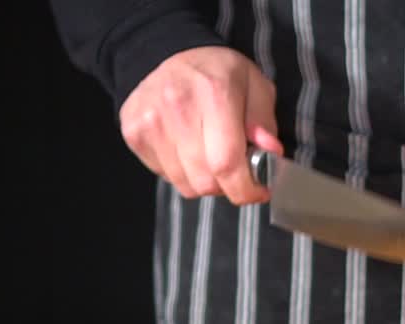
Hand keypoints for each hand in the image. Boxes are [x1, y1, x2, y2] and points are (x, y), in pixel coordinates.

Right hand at [119, 46, 283, 204]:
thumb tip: (270, 152)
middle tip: (234, 170)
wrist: (164, 52)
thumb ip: (264, 121)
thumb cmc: (215, 71)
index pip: (226, 164)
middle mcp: (178, 109)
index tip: (257, 191)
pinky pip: (164, 176)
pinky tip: (186, 148)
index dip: (245, 189)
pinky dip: (181, 172)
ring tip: (209, 156)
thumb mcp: (254, 84)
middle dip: (227, 186)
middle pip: (205, 181)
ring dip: (203, 181)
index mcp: (214, 94)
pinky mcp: (134, 133)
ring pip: (185, 184)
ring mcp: (151, 123)